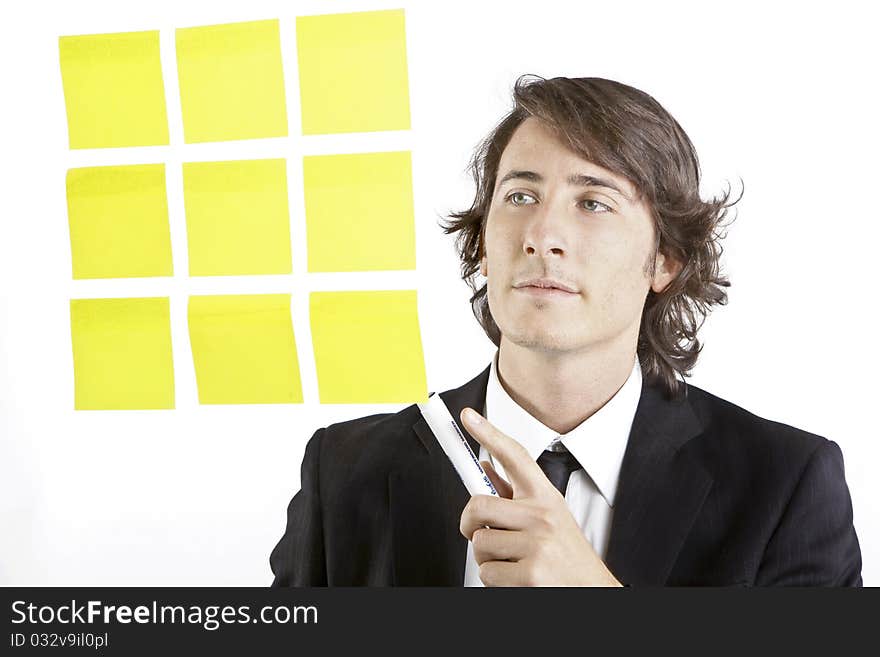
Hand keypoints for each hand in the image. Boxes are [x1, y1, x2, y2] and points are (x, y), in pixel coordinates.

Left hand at [459, 407, 622, 586]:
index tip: (468, 417)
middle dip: (469, 525)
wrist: (593, 591)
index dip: (489, 433)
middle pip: (478, 505)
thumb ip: (515, 497)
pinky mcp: (531, 574)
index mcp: (546, 498)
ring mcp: (538, 545)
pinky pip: (487, 573)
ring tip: (513, 562)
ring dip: (487, 559)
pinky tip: (517, 580)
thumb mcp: (549, 519)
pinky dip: (495, 581)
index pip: (515, 456)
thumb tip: (486, 470)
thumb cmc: (568, 557)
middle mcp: (543, 516)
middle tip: (481, 534)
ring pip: (479, 543)